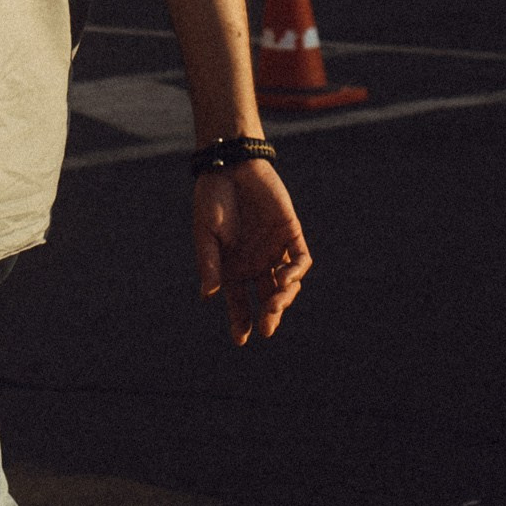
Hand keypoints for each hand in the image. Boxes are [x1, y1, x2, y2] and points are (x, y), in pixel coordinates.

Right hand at [192, 159, 310, 345]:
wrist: (231, 165)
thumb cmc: (212, 198)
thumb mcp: (206, 232)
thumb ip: (209, 262)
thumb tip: (209, 295)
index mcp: (232, 266)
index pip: (238, 302)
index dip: (240, 321)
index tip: (241, 340)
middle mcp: (255, 262)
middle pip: (265, 298)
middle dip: (268, 316)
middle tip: (266, 328)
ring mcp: (274, 250)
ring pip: (285, 285)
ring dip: (282, 299)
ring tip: (274, 307)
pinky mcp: (291, 234)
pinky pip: (299, 260)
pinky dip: (295, 273)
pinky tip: (285, 280)